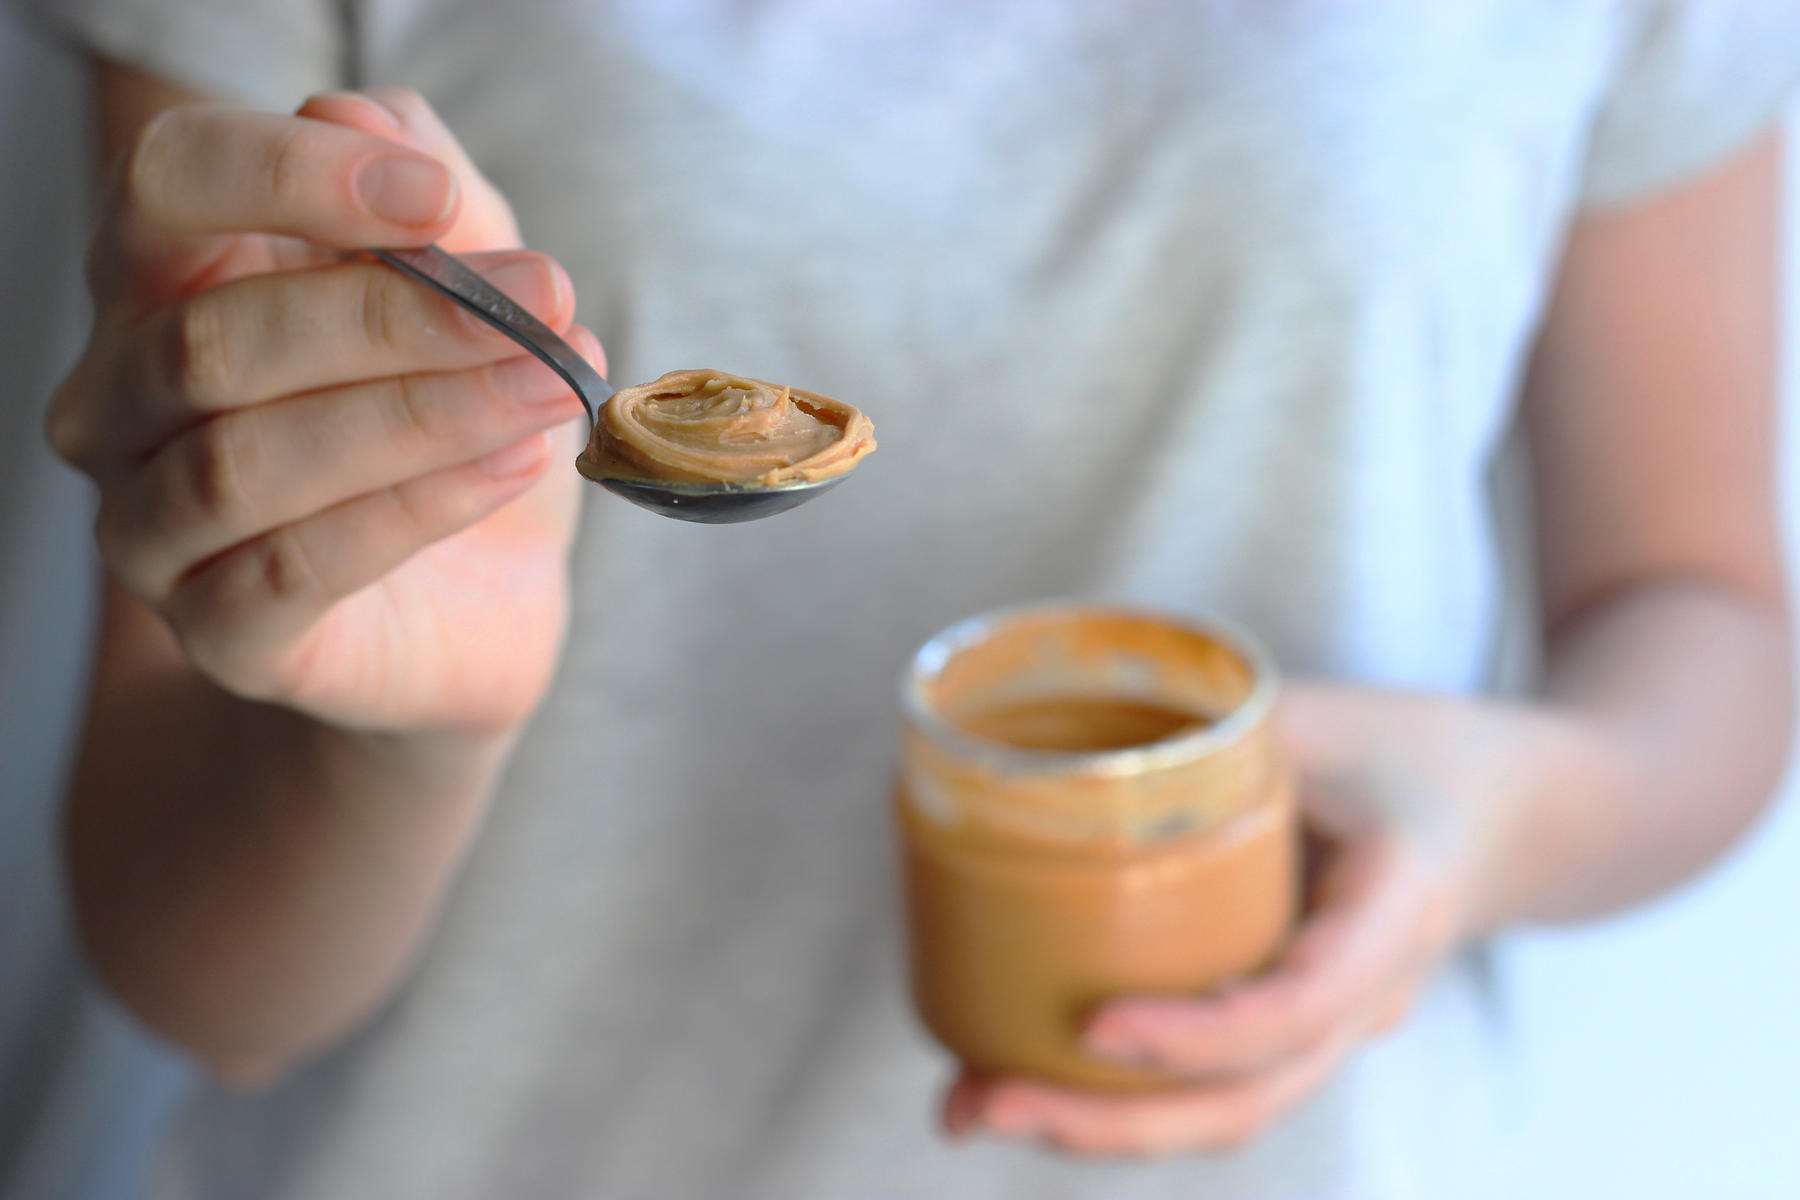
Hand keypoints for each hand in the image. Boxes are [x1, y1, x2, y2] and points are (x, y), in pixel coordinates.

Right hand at [48, 88, 602, 732]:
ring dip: (422, 413)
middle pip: (214, 336)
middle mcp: (121, 402)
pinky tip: (518, 464)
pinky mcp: (220, 635)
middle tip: (545, 301)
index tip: (434, 196)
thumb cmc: (455, 421)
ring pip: (246, 460)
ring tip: (549, 387)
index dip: (292, 176)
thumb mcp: (471, 287)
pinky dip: (420, 505)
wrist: (483, 600)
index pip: (168, 186)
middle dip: (397, 314)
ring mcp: (152, 529)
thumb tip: (365, 116)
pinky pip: (295, 567)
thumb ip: (427, 196)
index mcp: (162, 283)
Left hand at [944, 682, 1570, 1156]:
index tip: (1097, 1027)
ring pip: (1221, 1111)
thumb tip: (1054, 727)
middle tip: (979, 1102)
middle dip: (1108, 1120)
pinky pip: (1207, 1083)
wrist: (1518, 815)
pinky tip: (1020, 1075)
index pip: (1304, 1005)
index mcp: (1394, 913)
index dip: (1201, 1032)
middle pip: (1246, 1101)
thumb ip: (1213, 719)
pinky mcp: (1287, 1026)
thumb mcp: (1327, 715)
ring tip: (965, 1104)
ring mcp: (1328, 1027)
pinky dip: (1116, 1093)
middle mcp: (1365, 999)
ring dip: (1094, 1124)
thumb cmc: (1415, 753)